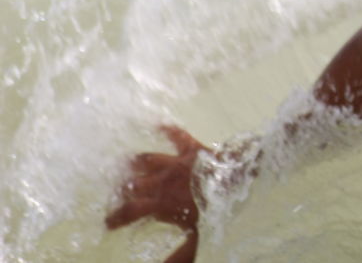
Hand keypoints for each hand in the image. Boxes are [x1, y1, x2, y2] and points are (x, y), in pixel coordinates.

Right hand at [106, 125, 207, 262]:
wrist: (241, 179)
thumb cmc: (219, 210)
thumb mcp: (200, 237)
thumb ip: (180, 255)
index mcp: (162, 203)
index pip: (130, 211)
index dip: (116, 218)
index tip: (107, 224)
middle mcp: (163, 181)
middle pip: (133, 184)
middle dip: (121, 190)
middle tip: (115, 194)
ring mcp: (176, 162)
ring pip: (147, 160)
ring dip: (136, 163)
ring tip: (124, 164)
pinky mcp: (192, 148)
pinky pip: (177, 135)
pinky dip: (168, 129)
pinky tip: (158, 123)